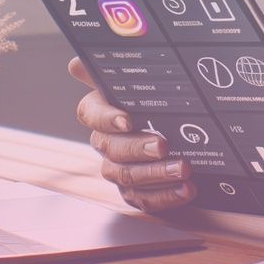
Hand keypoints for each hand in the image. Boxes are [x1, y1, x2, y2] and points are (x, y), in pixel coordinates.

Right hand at [69, 57, 194, 210]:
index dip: (106, 118)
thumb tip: (77, 63)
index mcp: (101, 112)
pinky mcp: (134, 192)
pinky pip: (142, 199)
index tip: (126, 119)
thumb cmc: (153, 103)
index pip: (90, 114)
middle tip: (163, 145)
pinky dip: (165, 196)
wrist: (181, 134)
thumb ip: (112, 71)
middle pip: (112, 149)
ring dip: (156, 174)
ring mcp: (118, 169)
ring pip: (127, 177)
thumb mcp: (142, 82)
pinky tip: (185, 189)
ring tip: (183, 169)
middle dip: (138, 148)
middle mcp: (105, 142)